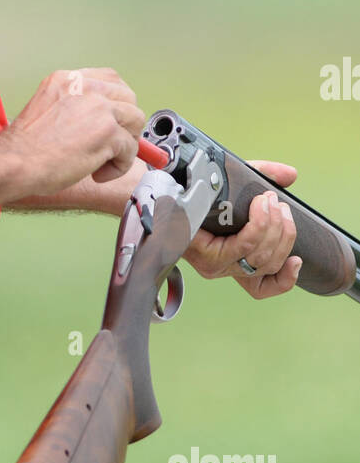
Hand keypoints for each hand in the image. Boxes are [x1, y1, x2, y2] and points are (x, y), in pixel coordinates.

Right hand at [0, 68, 145, 197]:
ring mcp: (99, 108)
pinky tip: (97, 174)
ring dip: (125, 146)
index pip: (110, 79)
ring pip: (135, 122)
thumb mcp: (49, 109)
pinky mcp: (108, 132)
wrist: (15, 162)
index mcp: (69, 79)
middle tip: (110, 146)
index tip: (113, 121)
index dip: (116, 103)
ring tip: (102, 162)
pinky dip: (118, 167)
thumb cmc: (25, 147)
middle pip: (128, 98)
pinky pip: (130, 149)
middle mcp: (86, 87)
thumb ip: (75, 107)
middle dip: (125, 124)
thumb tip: (106, 121)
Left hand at [184, 161, 302, 298]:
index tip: (297, 260)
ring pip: (260, 254)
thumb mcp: (238, 184)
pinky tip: (262, 210)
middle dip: (284, 231)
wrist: (165, 190)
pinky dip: (258, 226)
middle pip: (270, 262)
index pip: (264, 287)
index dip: (286, 279)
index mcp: (234, 261)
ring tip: (268, 199)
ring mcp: (216, 265)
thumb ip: (265, 177)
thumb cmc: (200, 192)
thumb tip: (291, 175)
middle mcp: (226, 268)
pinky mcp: (206, 256)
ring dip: (272, 224)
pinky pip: (244, 246)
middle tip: (278, 203)